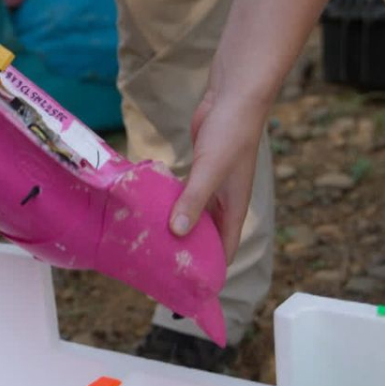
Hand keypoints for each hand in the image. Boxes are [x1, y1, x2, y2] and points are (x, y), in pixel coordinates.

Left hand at [168, 67, 269, 261]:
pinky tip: (149, 213)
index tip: (189, 290)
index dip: (210, 272)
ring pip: (192, 218)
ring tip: (150, 247)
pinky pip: (183, 197)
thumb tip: (177, 232)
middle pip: (206, 238)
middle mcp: (224, 202)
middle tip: (159, 270)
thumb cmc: (231, 132)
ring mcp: (211, 186)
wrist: (235, 95)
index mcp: (234, 208)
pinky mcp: (198, 171)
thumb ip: (194, 200)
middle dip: (187, 255)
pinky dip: (169, 206)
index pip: (224, 251)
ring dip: (175, 231)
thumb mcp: (210, 169)